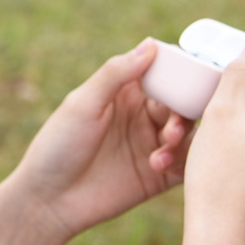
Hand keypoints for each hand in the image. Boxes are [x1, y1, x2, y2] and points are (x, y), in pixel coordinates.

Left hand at [6, 40, 191, 244]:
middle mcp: (144, 114)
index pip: (164, 71)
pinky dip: (181, 160)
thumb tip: (151, 43)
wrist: (49, 201)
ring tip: (165, 143)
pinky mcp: (159, 175)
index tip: (195, 73)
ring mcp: (152, 144)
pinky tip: (158, 164)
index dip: (182, 70)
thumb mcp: (84, 103)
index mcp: (126, 91)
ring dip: (183, 134)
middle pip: (182, 101)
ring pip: (188, 132)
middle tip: (172, 123)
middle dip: (184, 108)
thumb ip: (116, 74)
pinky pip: (186, 163)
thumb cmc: (59, 144)